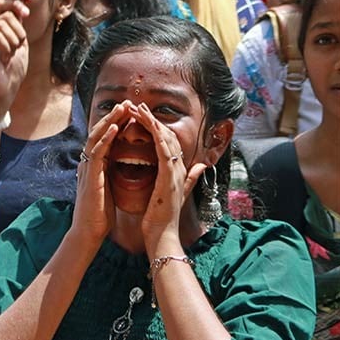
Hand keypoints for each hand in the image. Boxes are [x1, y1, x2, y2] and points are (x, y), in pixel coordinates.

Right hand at [0, 0, 29, 112]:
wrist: (5, 90)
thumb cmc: (12, 70)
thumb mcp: (20, 44)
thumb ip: (18, 27)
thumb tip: (19, 8)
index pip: (1, 5)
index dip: (15, 5)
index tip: (27, 13)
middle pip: (4, 14)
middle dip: (18, 29)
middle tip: (18, 45)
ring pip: (1, 24)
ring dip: (14, 39)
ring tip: (12, 53)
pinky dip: (7, 46)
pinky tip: (5, 57)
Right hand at [71, 102, 125, 246]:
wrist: (90, 231)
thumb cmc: (101, 214)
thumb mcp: (109, 189)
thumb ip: (111, 175)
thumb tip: (116, 167)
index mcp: (96, 166)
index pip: (106, 139)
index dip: (117, 124)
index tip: (130, 112)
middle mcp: (90, 163)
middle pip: (100, 132)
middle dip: (114, 116)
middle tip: (127, 102)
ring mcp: (88, 167)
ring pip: (97, 136)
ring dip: (110, 120)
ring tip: (123, 107)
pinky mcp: (91, 175)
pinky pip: (97, 151)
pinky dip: (106, 137)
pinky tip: (116, 127)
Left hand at [135, 102, 205, 251]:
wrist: (161, 234)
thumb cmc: (163, 217)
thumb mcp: (176, 193)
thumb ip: (189, 178)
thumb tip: (202, 166)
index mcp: (177, 171)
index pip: (170, 142)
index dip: (158, 127)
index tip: (143, 116)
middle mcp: (178, 169)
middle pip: (168, 135)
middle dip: (153, 119)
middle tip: (137, 106)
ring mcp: (175, 172)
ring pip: (166, 138)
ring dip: (152, 121)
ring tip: (137, 108)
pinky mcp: (168, 176)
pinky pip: (163, 150)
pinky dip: (156, 134)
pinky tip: (147, 123)